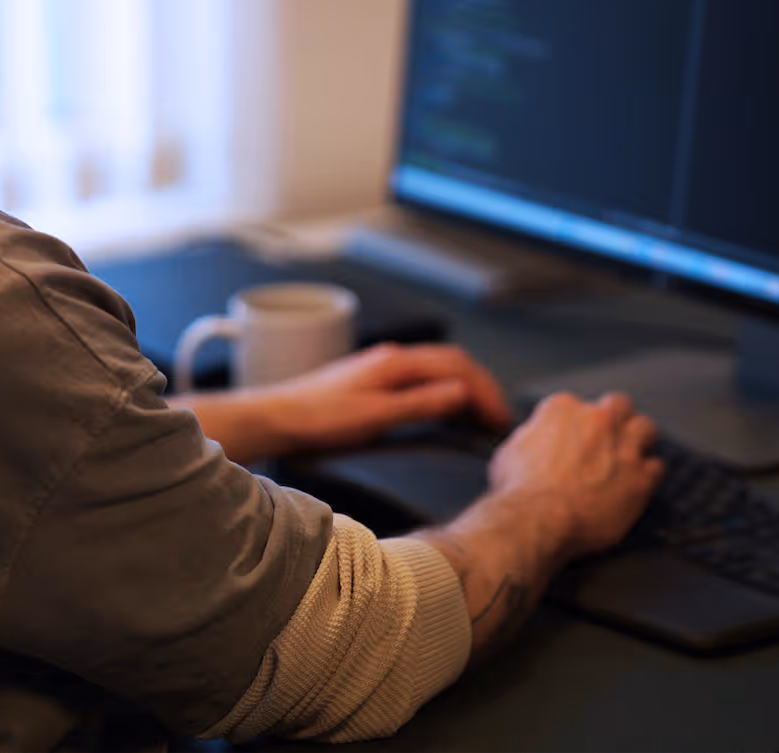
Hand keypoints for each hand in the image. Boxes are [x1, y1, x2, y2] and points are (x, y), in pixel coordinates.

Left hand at [263, 343, 512, 454]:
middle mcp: (393, 358)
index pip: (458, 365)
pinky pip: (423, 379)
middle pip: (453, 362)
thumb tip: (463, 392)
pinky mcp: (375, 381)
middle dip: (482, 387)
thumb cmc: (319, 419)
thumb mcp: (376, 417)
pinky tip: (446, 411)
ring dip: (466, 388)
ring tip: (482, 416)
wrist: (277, 418)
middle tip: (499, 418)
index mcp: (397, 362)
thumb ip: (421, 403)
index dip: (486, 390)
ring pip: (439, 369)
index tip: (501, 418)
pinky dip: (445, 392)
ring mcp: (384, 367)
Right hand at [487, 391, 662, 561]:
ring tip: (631, 455)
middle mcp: (597, 420)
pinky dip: (649, 474)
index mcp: (562, 409)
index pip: (577, 405)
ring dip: (638, 440)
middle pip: (619, 405)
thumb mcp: (510, 452)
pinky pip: (657, 467)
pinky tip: (639, 483)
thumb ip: (531, 437)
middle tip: (609, 439)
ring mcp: (622, 447)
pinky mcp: (640, 478)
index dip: (577, 424)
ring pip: (645, 428)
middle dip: (615, 419)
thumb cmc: (519, 490)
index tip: (575, 438)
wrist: (537, 519)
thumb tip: (534, 440)